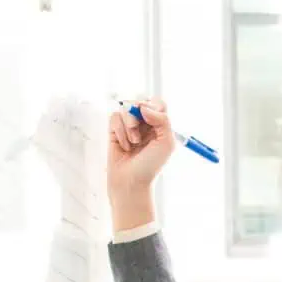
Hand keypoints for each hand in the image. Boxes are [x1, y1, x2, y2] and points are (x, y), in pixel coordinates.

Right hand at [106, 98, 173, 227]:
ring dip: (129, 126)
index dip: (153, 105)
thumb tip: (144, 107)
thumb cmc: (151, 166)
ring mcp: (129, 126)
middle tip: (139, 133)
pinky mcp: (114, 130)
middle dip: (138, 115)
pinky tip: (124, 145)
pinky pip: (114, 117)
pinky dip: (119, 131)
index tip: (150, 117)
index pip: (157, 103)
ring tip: (133, 142)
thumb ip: (162, 120)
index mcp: (160, 125)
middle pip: (140, 101)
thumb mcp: (166, 143)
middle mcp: (145, 123)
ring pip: (126, 108)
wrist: (131, 181)